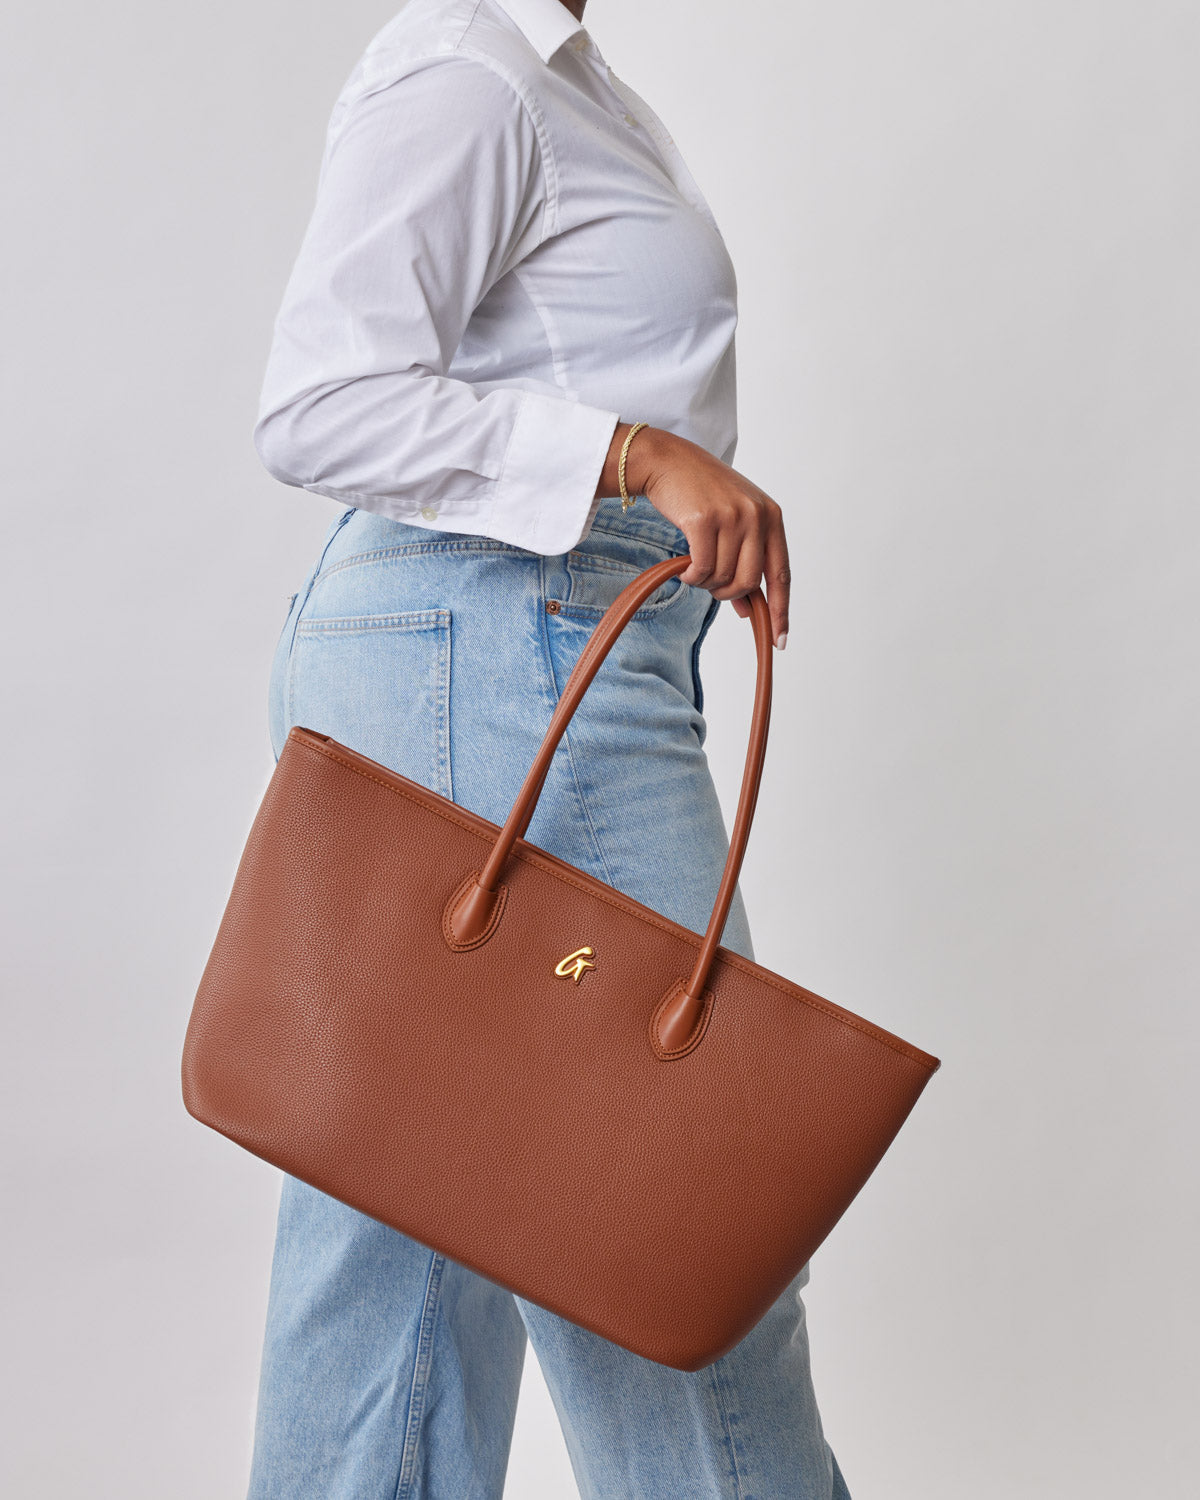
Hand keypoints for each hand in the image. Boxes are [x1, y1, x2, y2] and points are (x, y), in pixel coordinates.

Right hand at [599, 423, 789, 647]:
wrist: (668, 462)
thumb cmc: (702, 493)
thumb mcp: (734, 523)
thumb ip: (745, 561)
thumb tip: (748, 609)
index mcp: (771, 516)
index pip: (781, 573)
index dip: (781, 609)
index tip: (781, 640)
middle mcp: (756, 515)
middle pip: (748, 582)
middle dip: (727, 594)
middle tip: (712, 588)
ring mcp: (731, 517)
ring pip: (722, 577)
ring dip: (705, 583)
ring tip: (694, 568)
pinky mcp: (703, 520)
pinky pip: (701, 569)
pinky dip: (691, 576)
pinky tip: (683, 567)